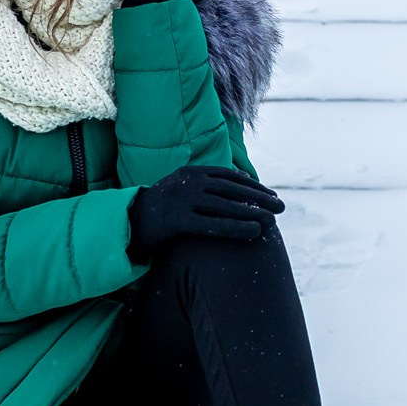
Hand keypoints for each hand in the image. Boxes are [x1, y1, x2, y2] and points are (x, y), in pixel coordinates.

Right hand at [127, 164, 283, 259]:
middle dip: (259, 198)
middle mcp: (188, 182)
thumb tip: (234, 189)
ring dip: (253, 213)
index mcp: (190, 172)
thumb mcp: (180, 192)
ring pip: (225, 206)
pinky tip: (253, 233)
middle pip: (232, 190)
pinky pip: (212, 224)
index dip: (252, 186)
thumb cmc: (157, 211)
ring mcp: (182, 199)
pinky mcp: (177, 220)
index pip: (229, 177)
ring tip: (273, 222)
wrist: (125, 223)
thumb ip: (203, 189)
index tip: (271, 195)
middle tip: (282, 207)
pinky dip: (236, 228)